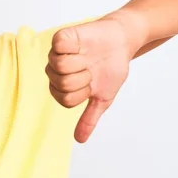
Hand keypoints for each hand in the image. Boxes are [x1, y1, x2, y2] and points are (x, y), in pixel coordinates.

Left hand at [45, 16, 141, 142]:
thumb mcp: (102, 97)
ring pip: (60, 66)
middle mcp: (55, 70)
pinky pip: (58, 46)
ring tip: (87, 57)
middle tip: (91, 69)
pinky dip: (74, 47)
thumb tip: (79, 140)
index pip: (66, 100)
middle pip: (62, 84)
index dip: (84, 93)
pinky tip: (81, 46)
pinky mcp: (61, 38)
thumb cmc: (110, 69)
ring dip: (81, 63)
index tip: (92, 84)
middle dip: (84, 78)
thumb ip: (89, 118)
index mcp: (61, 86)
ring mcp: (56, 53)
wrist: (122, 43)